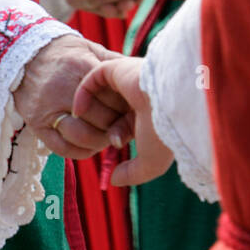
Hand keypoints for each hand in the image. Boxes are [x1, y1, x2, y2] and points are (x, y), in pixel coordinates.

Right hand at [14, 34, 133, 159]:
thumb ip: (113, 62)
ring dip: (101, 141)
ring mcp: (48, 109)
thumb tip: (141, 72)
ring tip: (108, 137)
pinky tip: (90, 147)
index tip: (134, 111)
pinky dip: (81, 152)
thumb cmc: (64, 54)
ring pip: (83, 136)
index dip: (129, 107)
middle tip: (125, 128)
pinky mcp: (37, 124)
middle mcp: (63, 89)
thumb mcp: (89, 49)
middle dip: (118, 126)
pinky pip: (62, 148)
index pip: (114, 95)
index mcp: (81, 67)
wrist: (24, 56)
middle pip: (102, 118)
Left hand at [72, 56, 173, 185]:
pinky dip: (83, 93)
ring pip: (102, 92)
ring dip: (90, 108)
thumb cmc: (164, 135)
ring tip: (79, 122)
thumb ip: (132, 173)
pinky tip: (78, 111)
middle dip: (102, 124)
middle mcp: (141, 95)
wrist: (171, 105)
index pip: (126, 122)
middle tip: (96, 135)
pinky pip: (93, 78)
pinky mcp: (118, 68)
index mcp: (152, 112)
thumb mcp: (151, 163)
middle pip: (112, 108)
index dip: (116, 134)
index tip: (114, 144)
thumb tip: (113, 180)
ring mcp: (129, 80)